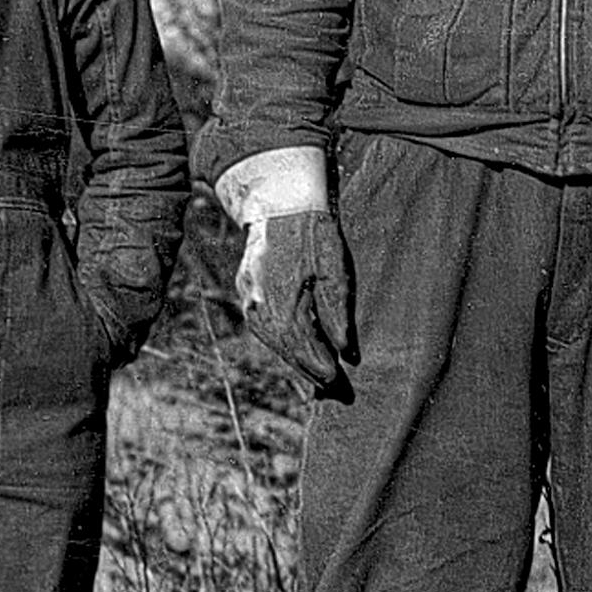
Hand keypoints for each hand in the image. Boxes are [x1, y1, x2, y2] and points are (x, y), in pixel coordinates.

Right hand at [235, 207, 352, 391]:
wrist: (280, 202)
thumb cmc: (314, 233)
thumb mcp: (335, 270)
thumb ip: (339, 313)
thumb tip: (346, 352)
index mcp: (282, 299)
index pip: (302, 346)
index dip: (320, 367)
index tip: (337, 383)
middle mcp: (259, 303)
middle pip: (285, 348)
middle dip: (309, 369)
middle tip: (332, 389)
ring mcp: (248, 297)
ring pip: (271, 339)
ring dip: (293, 358)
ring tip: (317, 374)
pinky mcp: (245, 289)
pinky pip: (262, 325)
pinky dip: (280, 341)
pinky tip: (295, 348)